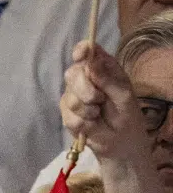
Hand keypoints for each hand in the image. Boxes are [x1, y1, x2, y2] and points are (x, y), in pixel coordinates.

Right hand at [61, 40, 145, 161]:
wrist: (120, 142)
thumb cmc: (126, 114)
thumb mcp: (123, 95)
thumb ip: (107, 79)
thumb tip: (90, 62)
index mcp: (102, 68)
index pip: (87, 51)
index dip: (81, 50)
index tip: (81, 56)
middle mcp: (85, 78)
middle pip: (72, 73)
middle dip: (84, 88)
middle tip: (98, 100)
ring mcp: (73, 95)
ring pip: (70, 96)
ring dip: (86, 109)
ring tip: (98, 114)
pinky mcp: (66, 113)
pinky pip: (68, 114)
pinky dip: (82, 121)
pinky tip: (91, 123)